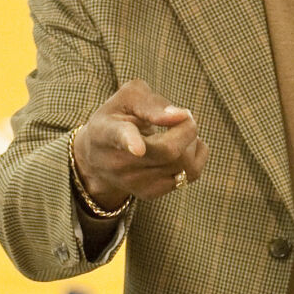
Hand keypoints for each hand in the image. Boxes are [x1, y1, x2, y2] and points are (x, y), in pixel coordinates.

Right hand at [71, 80, 208, 209]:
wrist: (98, 157)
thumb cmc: (117, 118)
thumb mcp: (127, 99)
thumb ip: (151, 103)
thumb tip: (181, 116)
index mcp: (107, 132)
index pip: (120, 137)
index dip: (131, 141)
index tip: (139, 149)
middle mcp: (118, 162)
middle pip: (167, 151)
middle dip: (187, 129)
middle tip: (184, 116)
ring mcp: (133, 183)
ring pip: (184, 164)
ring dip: (192, 141)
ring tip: (178, 131)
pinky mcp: (150, 193)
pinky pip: (191, 174)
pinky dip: (195, 155)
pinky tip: (181, 147)